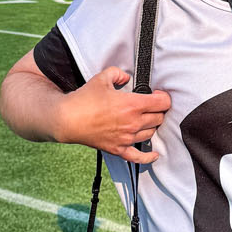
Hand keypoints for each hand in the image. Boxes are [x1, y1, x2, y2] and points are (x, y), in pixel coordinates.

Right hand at [57, 67, 171, 162]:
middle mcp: (133, 123)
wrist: (68, 119)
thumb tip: (126, 77)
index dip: (163, 97)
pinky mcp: (118, 149)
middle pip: (158, 118)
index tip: (158, 96)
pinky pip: (138, 157)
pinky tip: (154, 155)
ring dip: (152, 126)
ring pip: (151, 134)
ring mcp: (126, 138)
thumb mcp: (102, 78)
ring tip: (146, 121)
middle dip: (158, 111)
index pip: (161, 103)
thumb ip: (118, 73)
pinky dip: (149, 157)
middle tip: (151, 106)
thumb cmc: (84, 100)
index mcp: (132, 105)